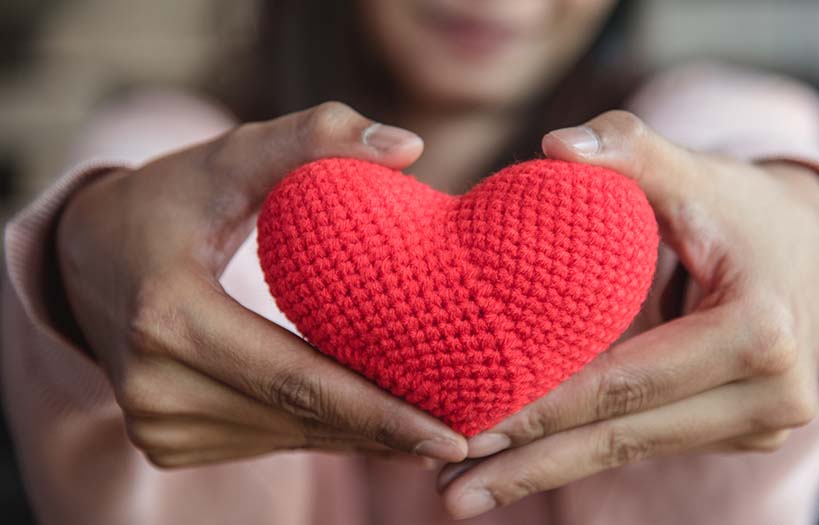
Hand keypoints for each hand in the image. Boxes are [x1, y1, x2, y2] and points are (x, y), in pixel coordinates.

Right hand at [57, 101, 466, 467]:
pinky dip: (319, 435)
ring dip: (359, 442)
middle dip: (385, 436)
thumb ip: (314, 136)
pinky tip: (369, 427)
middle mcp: (154, 385)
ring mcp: (155, 422)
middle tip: (464, 439)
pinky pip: (263, 442)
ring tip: (431, 437)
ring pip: (285, 440)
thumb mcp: (232, 157)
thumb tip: (410, 146)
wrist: (87, 259)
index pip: (295, 379)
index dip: (378, 413)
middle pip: (297, 421)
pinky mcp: (164, 441)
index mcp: (167, 316)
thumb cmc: (171, 201)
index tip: (450, 434)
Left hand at [437, 111, 818, 518]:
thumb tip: (555, 146)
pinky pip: (645, 443)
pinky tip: (517, 465)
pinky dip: (580, 453)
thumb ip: (628, 150)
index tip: (466, 428)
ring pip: (631, 453)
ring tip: (461, 489)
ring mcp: (758, 423)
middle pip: (624, 437)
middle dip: (529, 465)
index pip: (627, 382)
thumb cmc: (739, 206)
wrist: (806, 247)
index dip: (543, 408)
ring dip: (544, 472)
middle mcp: (772, 394)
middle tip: (447, 490)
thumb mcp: (693, 171)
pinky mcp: (739, 431)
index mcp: (758, 332)